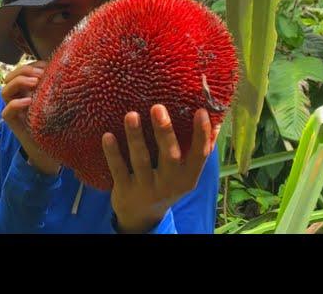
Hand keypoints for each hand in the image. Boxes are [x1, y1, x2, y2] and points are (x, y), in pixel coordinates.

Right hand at [1, 60, 60, 175]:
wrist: (52, 150)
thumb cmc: (57, 124)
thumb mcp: (58, 102)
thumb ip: (58, 88)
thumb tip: (70, 69)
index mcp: (28, 90)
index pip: (24, 70)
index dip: (34, 65)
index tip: (49, 66)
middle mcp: (18, 98)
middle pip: (11, 76)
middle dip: (25, 71)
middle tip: (41, 74)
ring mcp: (14, 110)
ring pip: (5, 91)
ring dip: (19, 82)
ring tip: (35, 82)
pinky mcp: (13, 123)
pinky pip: (7, 111)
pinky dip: (16, 104)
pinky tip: (29, 102)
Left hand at [102, 105, 220, 233]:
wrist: (141, 216)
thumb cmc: (166, 184)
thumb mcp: (185, 174)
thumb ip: (197, 151)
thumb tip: (214, 119)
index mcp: (188, 177)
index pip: (200, 155)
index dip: (201, 134)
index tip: (200, 111)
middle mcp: (169, 184)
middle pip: (169, 156)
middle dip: (164, 131)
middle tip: (157, 107)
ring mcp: (146, 188)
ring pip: (141, 160)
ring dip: (135, 137)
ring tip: (131, 115)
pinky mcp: (125, 190)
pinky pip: (118, 169)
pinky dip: (113, 153)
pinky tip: (108, 135)